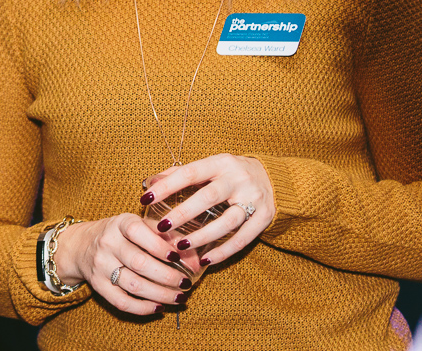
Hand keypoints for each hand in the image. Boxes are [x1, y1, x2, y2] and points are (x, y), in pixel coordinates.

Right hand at [53, 214, 189, 314]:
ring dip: (160, 294)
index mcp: (120, 223)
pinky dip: (142, 308)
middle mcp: (108, 243)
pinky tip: (159, 307)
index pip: (139, 232)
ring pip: (133, 285)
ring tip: (179, 297)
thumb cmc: (121, 234)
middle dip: (167, 276)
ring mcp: (101, 266)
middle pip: (139, 263)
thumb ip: (167, 236)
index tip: (179, 257)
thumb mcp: (139, 224)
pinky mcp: (98, 285)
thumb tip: (195, 259)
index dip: (159, 246)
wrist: (83, 245)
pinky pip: (121, 302)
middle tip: (186, 283)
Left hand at [142, 153, 274, 270]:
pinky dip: (224, 250)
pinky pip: (243, 238)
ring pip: (228, 220)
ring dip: (203, 235)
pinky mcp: (265, 217)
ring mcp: (254, 198)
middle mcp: (238, 179)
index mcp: (221, 163)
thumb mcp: (211, 167)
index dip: (167, 186)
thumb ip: (182, 174)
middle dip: (184, 213)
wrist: (275, 178)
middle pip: (209, 197)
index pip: (190, 173)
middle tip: (162, 227)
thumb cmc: (232, 174)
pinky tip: (207, 259)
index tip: (146, 198)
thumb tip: (150, 182)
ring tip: (181, 246)